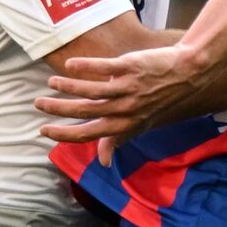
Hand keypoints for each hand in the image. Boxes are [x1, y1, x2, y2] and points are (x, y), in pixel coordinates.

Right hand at [36, 43, 209, 162]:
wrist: (188, 73)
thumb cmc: (161, 100)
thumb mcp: (140, 124)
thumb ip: (117, 139)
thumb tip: (103, 161)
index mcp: (124, 125)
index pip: (88, 134)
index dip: (64, 134)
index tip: (44, 131)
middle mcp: (125, 109)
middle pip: (84, 112)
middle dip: (58, 109)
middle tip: (38, 103)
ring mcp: (128, 88)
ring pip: (91, 90)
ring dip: (67, 87)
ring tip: (51, 83)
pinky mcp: (131, 67)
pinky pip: (104, 68)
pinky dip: (85, 67)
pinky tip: (70, 65)